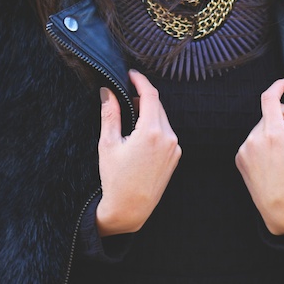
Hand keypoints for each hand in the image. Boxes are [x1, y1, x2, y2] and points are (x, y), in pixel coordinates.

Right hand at [96, 70, 181, 236]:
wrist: (130, 208)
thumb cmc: (116, 179)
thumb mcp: (108, 144)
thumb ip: (110, 114)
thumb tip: (108, 92)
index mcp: (152, 132)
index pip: (150, 95)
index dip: (140, 81)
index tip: (131, 75)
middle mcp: (168, 138)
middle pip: (157, 106)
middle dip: (142, 96)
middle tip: (125, 95)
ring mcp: (174, 148)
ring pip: (162, 119)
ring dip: (148, 112)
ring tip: (130, 116)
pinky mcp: (175, 156)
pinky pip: (166, 132)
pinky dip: (154, 126)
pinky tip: (139, 134)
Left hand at [235, 78, 283, 235]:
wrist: (283, 213)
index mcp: (273, 134)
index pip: (269, 97)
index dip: (279, 86)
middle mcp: (254, 139)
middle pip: (269, 114)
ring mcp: (245, 150)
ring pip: (262, 128)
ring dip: (276, 131)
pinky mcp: (240, 160)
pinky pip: (253, 142)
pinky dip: (265, 143)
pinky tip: (278, 158)